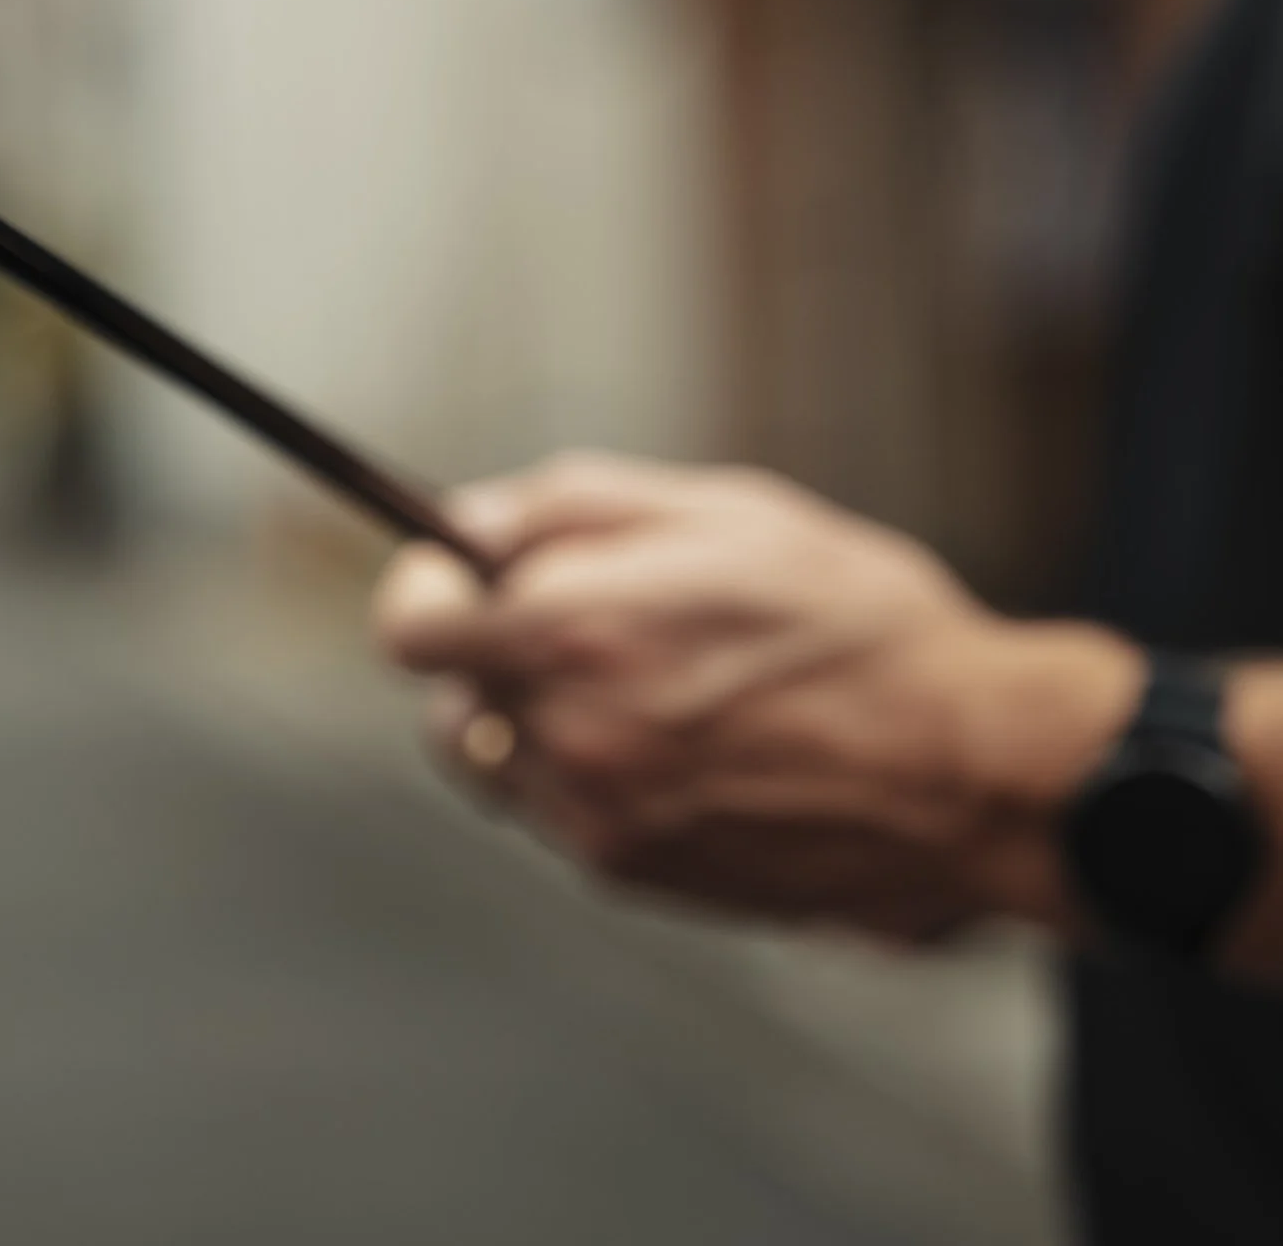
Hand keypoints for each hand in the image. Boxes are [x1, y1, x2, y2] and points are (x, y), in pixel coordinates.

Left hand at [372, 452, 1141, 943]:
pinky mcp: (629, 873)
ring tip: (650, 692)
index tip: (459, 577)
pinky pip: (561, 816)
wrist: (969, 771)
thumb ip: (569, 507)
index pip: (410, 628)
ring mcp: (594, 816)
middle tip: (582, 632)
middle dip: (495, 658)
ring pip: (502, 764)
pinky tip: (685, 749)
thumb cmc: (857, 622)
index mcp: (574, 633)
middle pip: (452, 699)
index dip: (427, 593)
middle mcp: (566, 735)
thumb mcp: (722, 511)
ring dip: (540, 724)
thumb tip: (468, 523)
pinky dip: (593, 780)